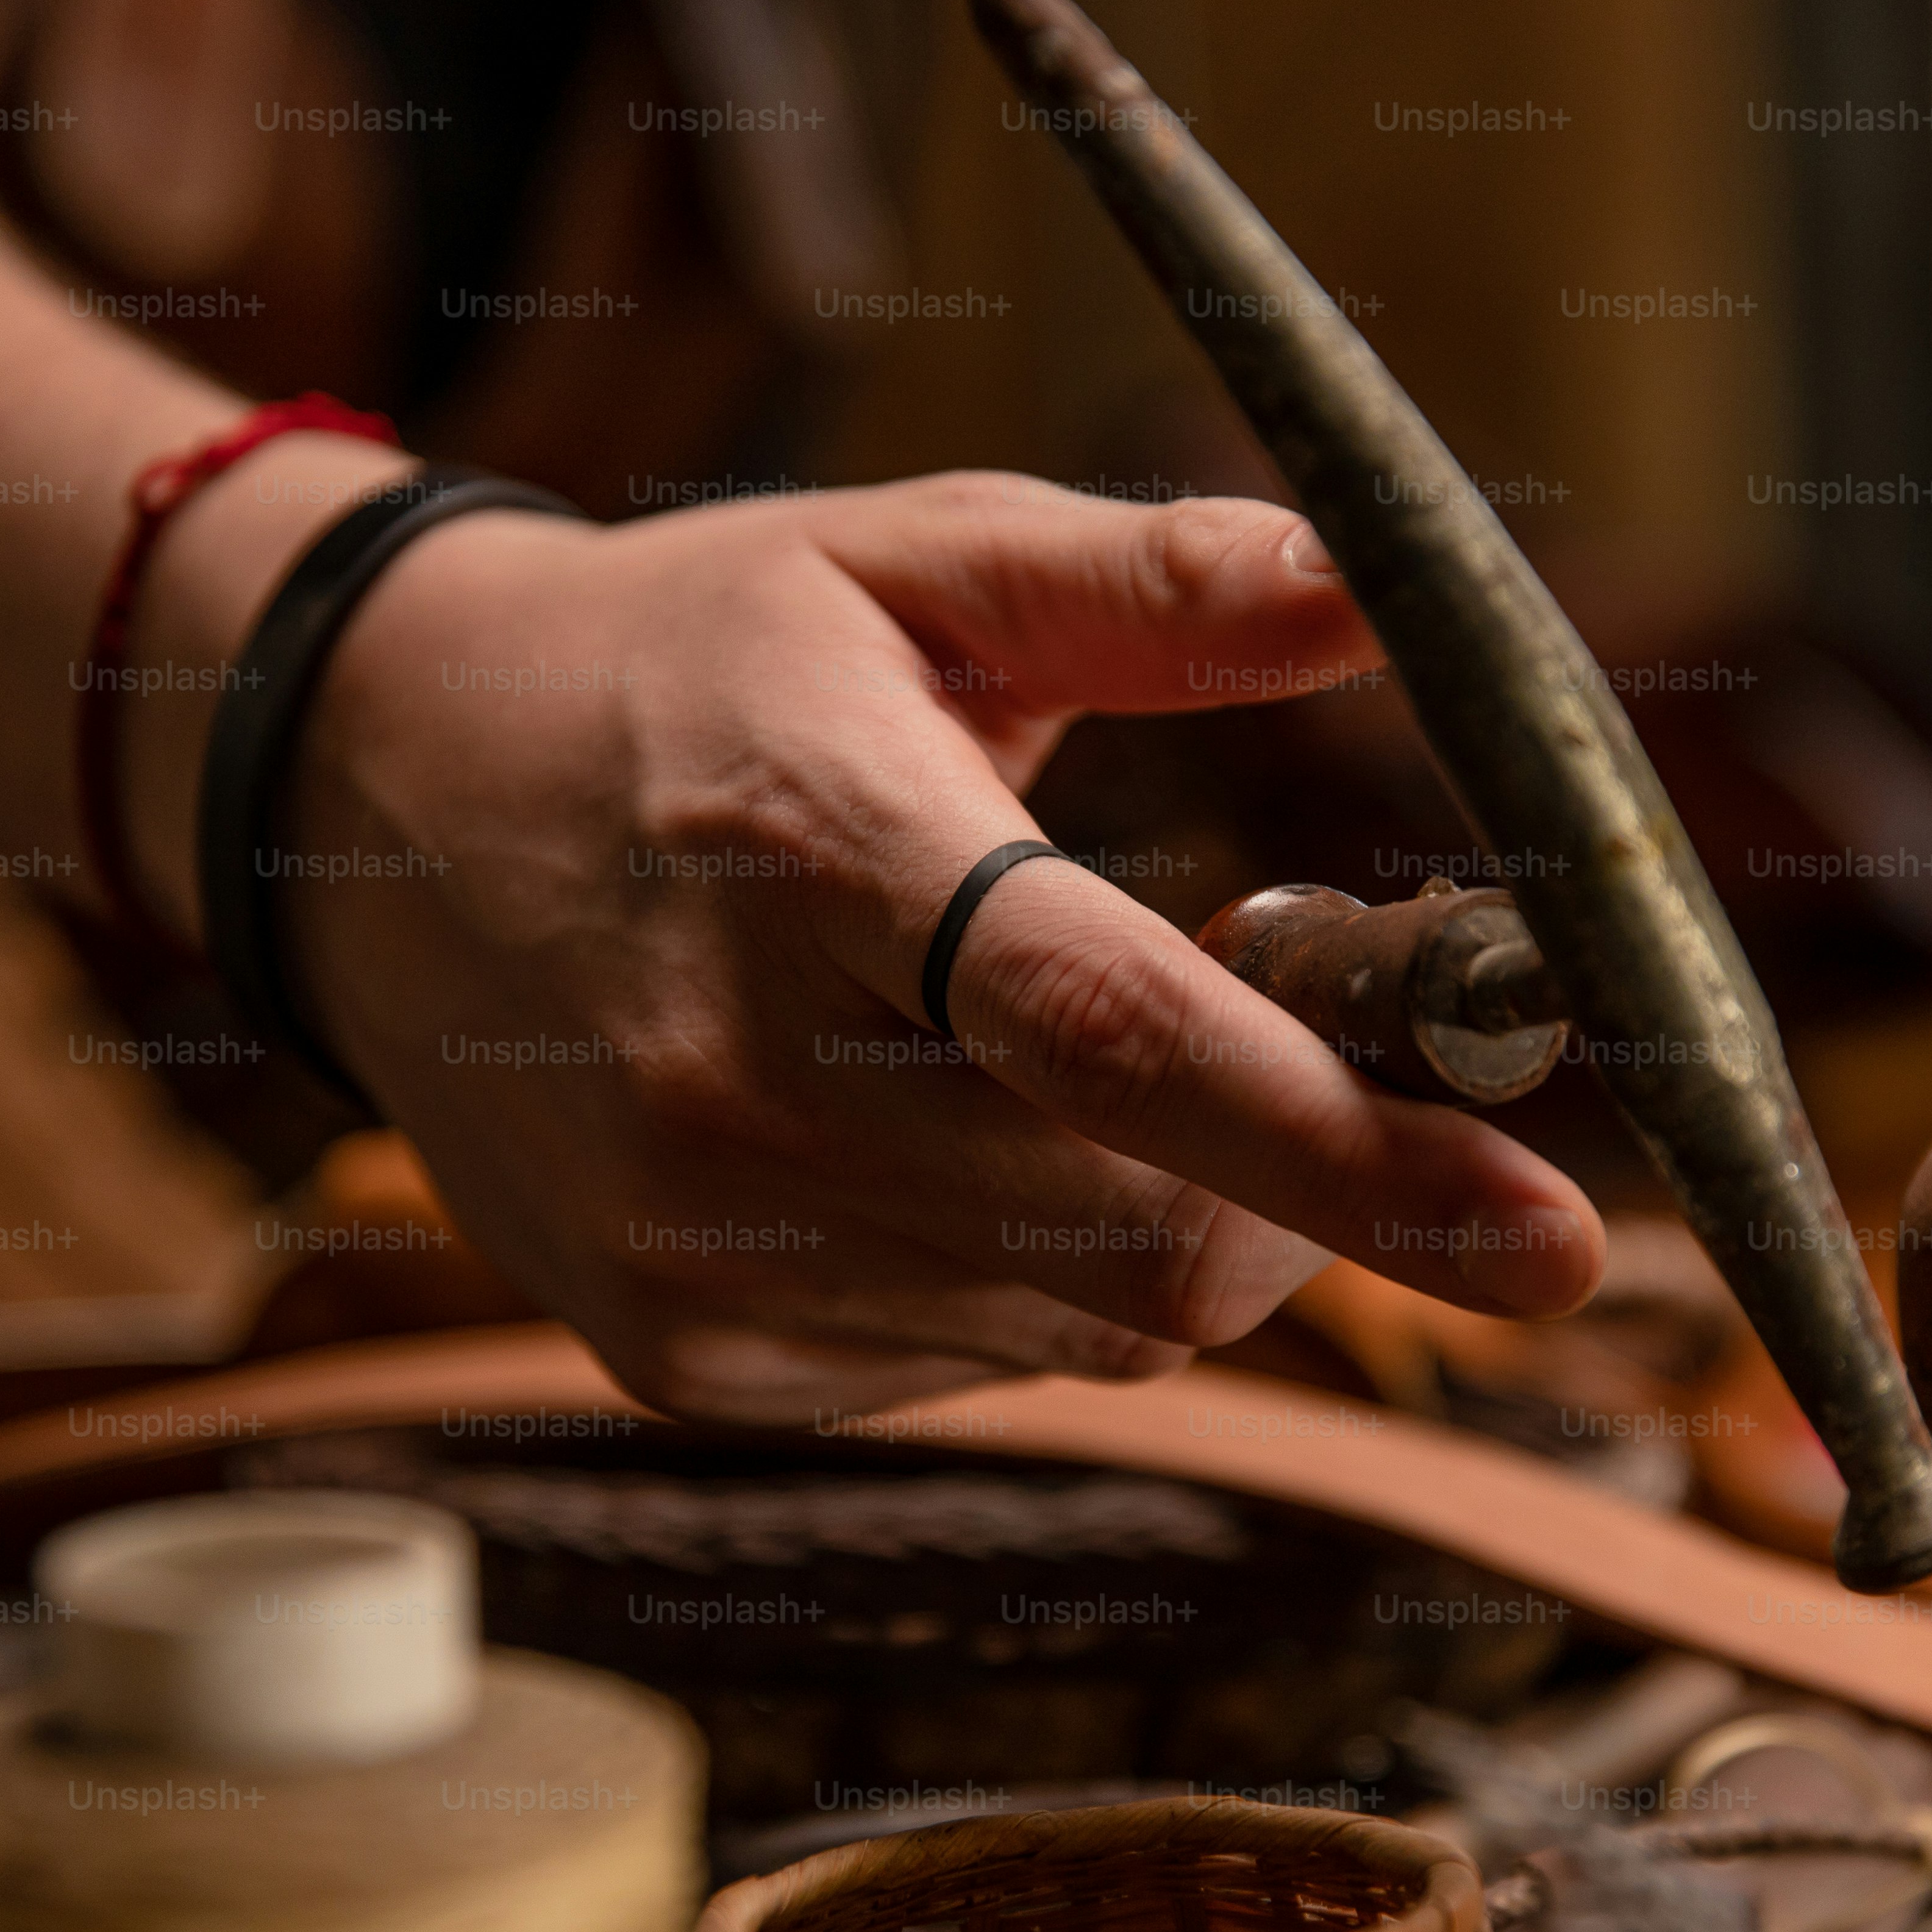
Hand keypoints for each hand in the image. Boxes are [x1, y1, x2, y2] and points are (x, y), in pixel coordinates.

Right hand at [279, 471, 1607, 1420]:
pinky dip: (1040, 1278)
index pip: (1110, 1033)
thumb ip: (1144, 581)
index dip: (1353, 1149)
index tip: (1561, 1236)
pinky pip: (980, 1369)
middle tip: (1312, 1048)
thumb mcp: (900, 562)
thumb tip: (1376, 588)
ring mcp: (691, 1243)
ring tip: (1081, 1059)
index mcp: (810, 842)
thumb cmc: (687, 666)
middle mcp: (732, 1073)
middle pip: (1144, 1239)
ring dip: (1181, 1226)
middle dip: (1313, 1189)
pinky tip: (948, 1138)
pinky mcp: (679, 1349)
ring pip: (1091, 1329)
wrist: (369, 815)